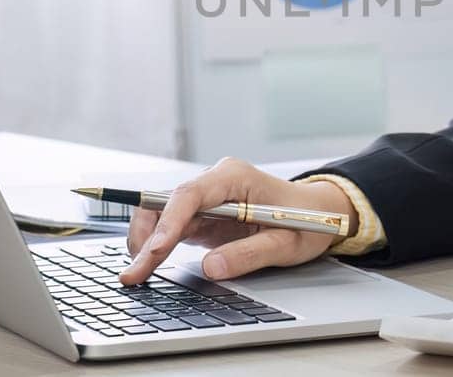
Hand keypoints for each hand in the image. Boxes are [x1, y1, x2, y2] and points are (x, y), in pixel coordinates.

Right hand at [118, 157, 356, 285]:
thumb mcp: (287, 243)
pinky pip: (171, 226)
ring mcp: (206, 197)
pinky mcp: (203, 214)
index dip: (168, 222)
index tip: (155, 251)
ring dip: (146, 242)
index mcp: (235, 177)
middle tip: (134, 274)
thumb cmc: (308, 221)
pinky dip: (156, 245)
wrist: (319, 214)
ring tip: (135, 274)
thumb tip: (209, 268)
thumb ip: (249, 254)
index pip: (190, 194)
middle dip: (147, 238)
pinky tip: (147, 265)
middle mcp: (215, 181)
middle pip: (166, 203)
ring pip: (161, 214)